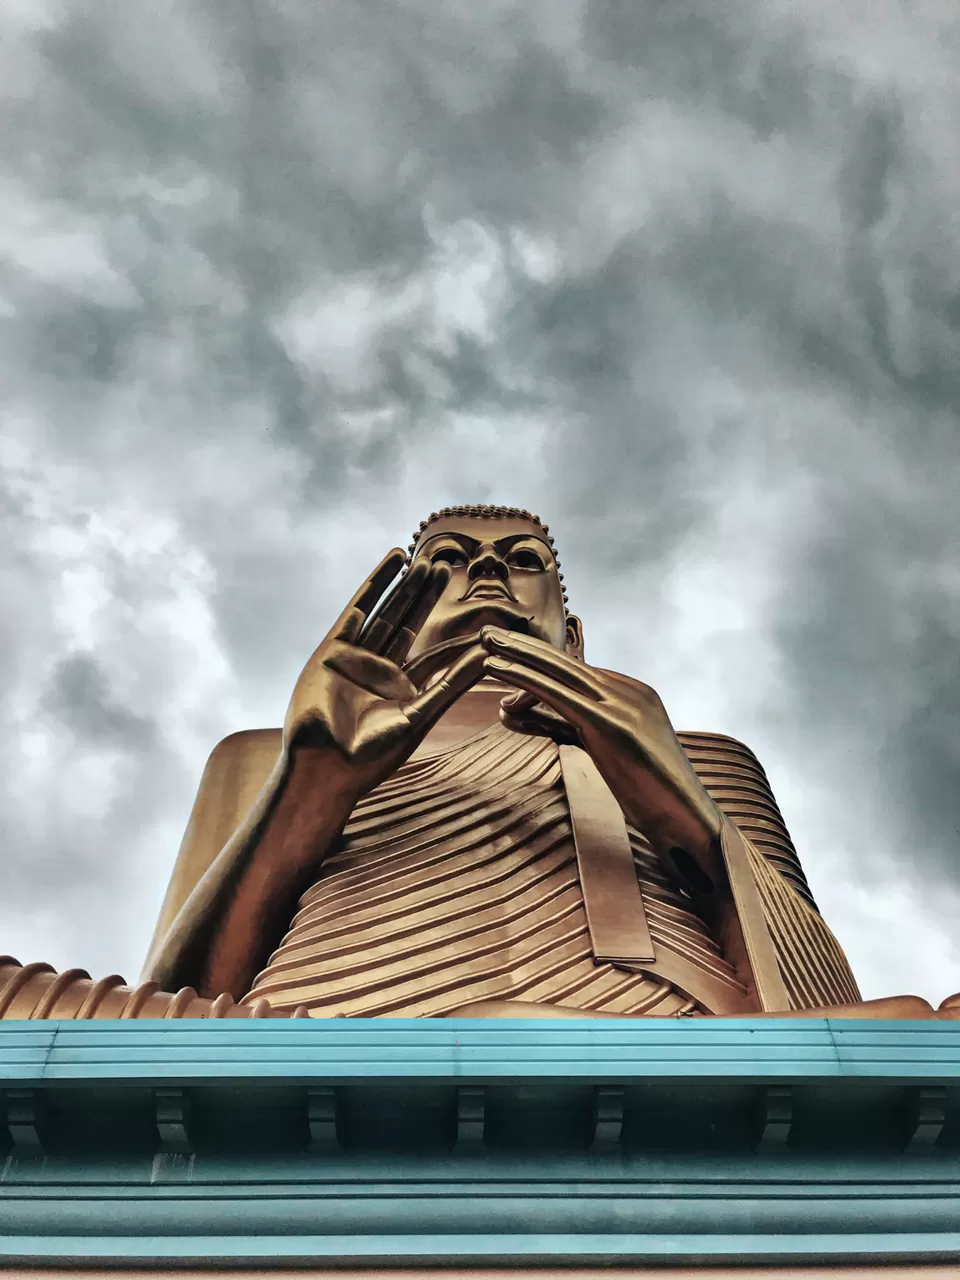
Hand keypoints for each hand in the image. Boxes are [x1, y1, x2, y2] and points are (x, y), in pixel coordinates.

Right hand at [284, 548, 485, 804]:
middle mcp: (379, 671)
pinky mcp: (333, 649)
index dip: (451, 630)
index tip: (471, 608)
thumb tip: (488, 658)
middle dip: (426, 596)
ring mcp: (356, 658)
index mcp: (402, 691)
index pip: (431, 652)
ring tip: (424, 559)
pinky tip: (393, 561)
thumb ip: (452, 684)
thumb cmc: (372, 756)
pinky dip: (377, 584)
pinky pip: (358, 608)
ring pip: (387, 612)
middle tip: (446, 566)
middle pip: (408, 624)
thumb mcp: (420, 716)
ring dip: (406, 586)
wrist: (325, 768)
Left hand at [480, 626, 722, 885]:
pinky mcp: (612, 724)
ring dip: (518, 656)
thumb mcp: (601, 752)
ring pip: (560, 672)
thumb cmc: (649, 796)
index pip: (575, 673)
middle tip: (486, 634)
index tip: (503, 654)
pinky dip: (524, 679)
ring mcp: (623, 704)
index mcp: (632, 694)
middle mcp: (629, 691)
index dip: (535, 664)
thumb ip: (563, 727)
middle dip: (524, 647)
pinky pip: (558, 694)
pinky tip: (498, 670)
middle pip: (566, 663)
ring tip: (483, 647)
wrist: (688, 823)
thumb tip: (516, 713)